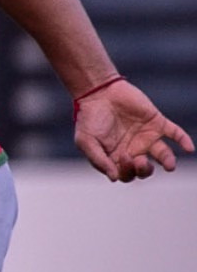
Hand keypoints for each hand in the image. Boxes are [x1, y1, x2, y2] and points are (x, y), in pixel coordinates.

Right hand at [75, 80, 192, 181]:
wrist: (98, 92)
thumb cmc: (88, 118)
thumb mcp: (85, 141)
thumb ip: (98, 161)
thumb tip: (114, 178)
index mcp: (116, 157)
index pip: (126, 174)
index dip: (127, 171)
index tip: (123, 156)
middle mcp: (133, 149)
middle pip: (145, 168)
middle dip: (145, 169)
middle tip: (140, 161)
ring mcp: (146, 136)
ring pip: (163, 154)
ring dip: (168, 161)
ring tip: (169, 166)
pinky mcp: (157, 122)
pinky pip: (175, 133)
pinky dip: (183, 140)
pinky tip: (189, 148)